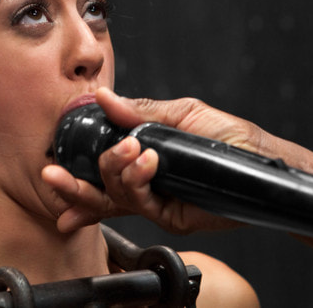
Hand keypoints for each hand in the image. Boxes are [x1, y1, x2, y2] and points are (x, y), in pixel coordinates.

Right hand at [42, 87, 270, 233]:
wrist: (260, 161)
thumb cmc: (227, 137)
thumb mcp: (180, 113)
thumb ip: (140, 111)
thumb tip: (104, 99)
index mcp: (140, 158)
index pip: (99, 168)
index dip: (73, 173)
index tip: (52, 167)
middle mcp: (143, 183)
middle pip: (97, 190)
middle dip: (72, 185)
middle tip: (54, 174)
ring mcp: (155, 201)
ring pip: (115, 196)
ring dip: (115, 171)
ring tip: (132, 151)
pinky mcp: (171, 215)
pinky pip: (140, 204)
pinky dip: (137, 181)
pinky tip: (146, 162)